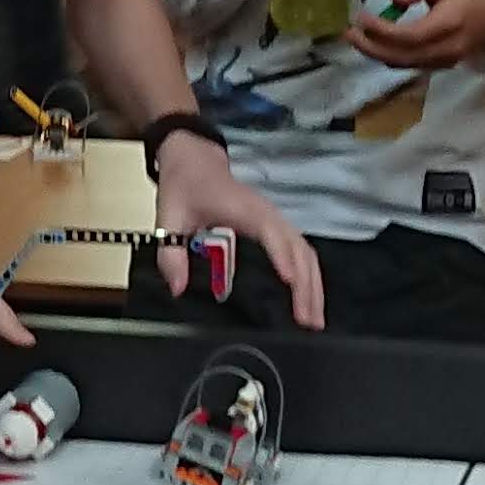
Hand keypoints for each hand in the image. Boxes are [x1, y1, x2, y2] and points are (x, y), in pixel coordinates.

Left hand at [150, 137, 325, 329]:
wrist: (195, 162)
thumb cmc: (186, 186)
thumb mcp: (170, 218)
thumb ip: (171, 253)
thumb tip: (178, 287)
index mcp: (245, 210)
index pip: (271, 233)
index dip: (282, 256)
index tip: (290, 281)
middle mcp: (268, 216)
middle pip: (298, 250)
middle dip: (306, 285)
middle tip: (307, 322)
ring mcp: (276, 222)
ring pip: (305, 254)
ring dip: (313, 285)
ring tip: (314, 321)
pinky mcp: (276, 230)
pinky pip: (300, 254)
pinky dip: (308, 277)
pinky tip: (309, 301)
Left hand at [353, 0, 484, 71]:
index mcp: (448, 24)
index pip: (408, 36)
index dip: (381, 31)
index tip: (361, 17)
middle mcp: (445, 49)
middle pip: (401, 57)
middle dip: (371, 48)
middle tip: (349, 33)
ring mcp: (445, 60)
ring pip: (405, 64)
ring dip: (378, 54)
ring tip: (358, 38)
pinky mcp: (443, 64)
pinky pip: (412, 65)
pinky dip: (392, 57)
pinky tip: (378, 44)